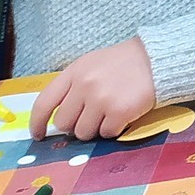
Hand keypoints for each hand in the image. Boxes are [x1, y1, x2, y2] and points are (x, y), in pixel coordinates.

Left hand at [29, 37, 156, 140]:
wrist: (157, 59)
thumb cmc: (122, 63)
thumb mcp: (91, 65)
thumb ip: (72, 87)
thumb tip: (57, 119)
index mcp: (74, 72)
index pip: (44, 103)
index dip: (37, 123)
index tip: (39, 135)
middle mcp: (84, 85)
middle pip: (64, 123)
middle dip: (75, 124)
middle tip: (92, 116)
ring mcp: (101, 99)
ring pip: (83, 133)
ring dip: (95, 128)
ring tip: (109, 113)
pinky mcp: (119, 112)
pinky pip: (106, 134)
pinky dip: (114, 128)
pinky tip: (122, 114)